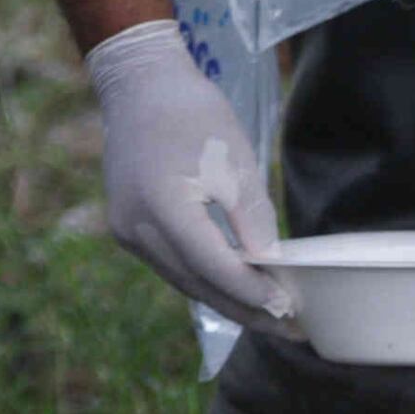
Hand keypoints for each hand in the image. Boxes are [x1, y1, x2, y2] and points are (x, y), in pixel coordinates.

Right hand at [85, 21, 297, 329]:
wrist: (138, 84)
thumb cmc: (192, 113)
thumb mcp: (234, 162)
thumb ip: (252, 220)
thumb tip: (272, 268)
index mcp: (162, 206)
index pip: (213, 266)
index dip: (252, 292)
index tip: (289, 309)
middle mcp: (135, 226)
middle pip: (195, 284)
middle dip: (243, 309)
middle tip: (287, 329)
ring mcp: (126, 230)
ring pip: (181, 280)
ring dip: (224, 299)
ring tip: (267, 316)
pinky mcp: (127, 226)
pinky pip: (170, 264)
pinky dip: (203, 278)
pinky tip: (233, 288)